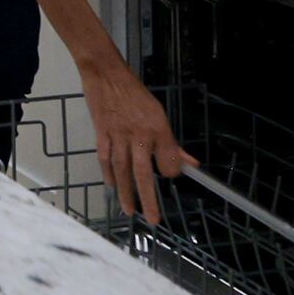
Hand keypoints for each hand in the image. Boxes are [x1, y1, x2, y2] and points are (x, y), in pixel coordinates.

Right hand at [84, 56, 195, 227]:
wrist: (106, 74)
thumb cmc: (135, 94)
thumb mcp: (159, 115)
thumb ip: (173, 144)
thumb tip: (191, 164)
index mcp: (158, 129)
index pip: (169, 161)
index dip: (171, 172)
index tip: (168, 176)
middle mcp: (139, 134)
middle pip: (144, 172)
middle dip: (149, 198)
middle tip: (153, 219)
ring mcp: (118, 134)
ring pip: (123, 169)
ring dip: (126, 192)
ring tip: (130, 211)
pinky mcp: (102, 132)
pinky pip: (105, 158)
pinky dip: (109, 173)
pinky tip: (112, 186)